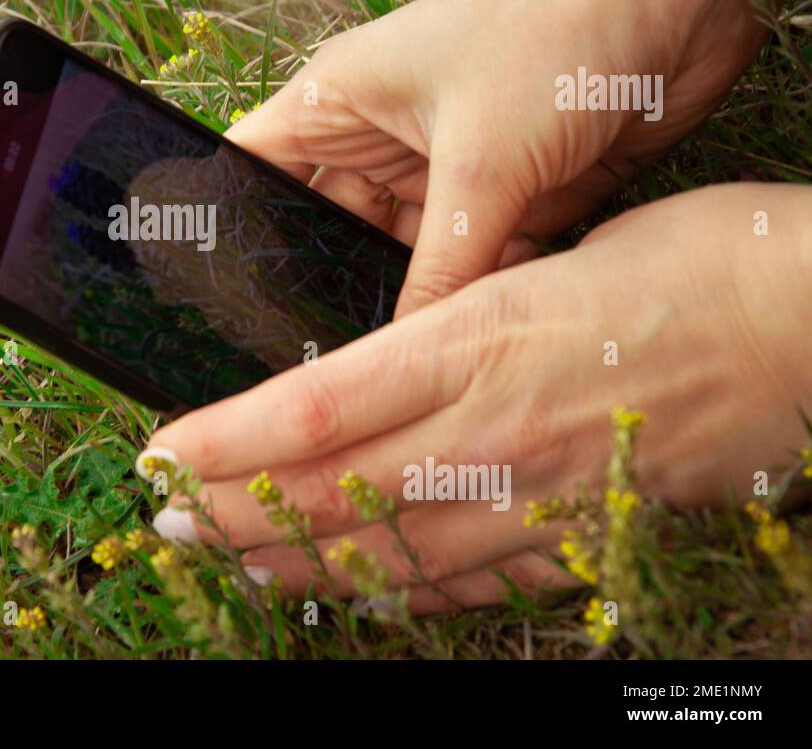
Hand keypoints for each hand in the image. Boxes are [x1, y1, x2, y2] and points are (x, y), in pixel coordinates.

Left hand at [136, 183, 811, 611]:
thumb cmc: (695, 259)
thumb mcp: (551, 262)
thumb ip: (460, 326)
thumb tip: (394, 362)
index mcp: (475, 343)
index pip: (312, 410)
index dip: (223, 444)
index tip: (158, 454)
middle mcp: (492, 433)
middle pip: (330, 496)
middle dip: (232, 514)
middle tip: (165, 521)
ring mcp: (540, 497)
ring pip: (389, 556)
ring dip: (296, 565)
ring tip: (234, 562)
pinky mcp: (585, 535)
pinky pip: (472, 584)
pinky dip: (400, 593)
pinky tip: (360, 593)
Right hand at [225, 0, 811, 316]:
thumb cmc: (553, 36)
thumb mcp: (481, 164)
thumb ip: (437, 269)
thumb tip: (398, 358)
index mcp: (338, 103)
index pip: (248, 170)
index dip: (225, 227)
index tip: (218, 304)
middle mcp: (379, 139)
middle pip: (324, 230)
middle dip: (324, 286)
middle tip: (310, 364)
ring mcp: (443, 170)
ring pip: (401, 256)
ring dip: (406, 299)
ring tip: (386, 371)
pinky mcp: (506, 195)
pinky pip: (470, 264)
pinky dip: (471, 297)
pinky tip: (461, 346)